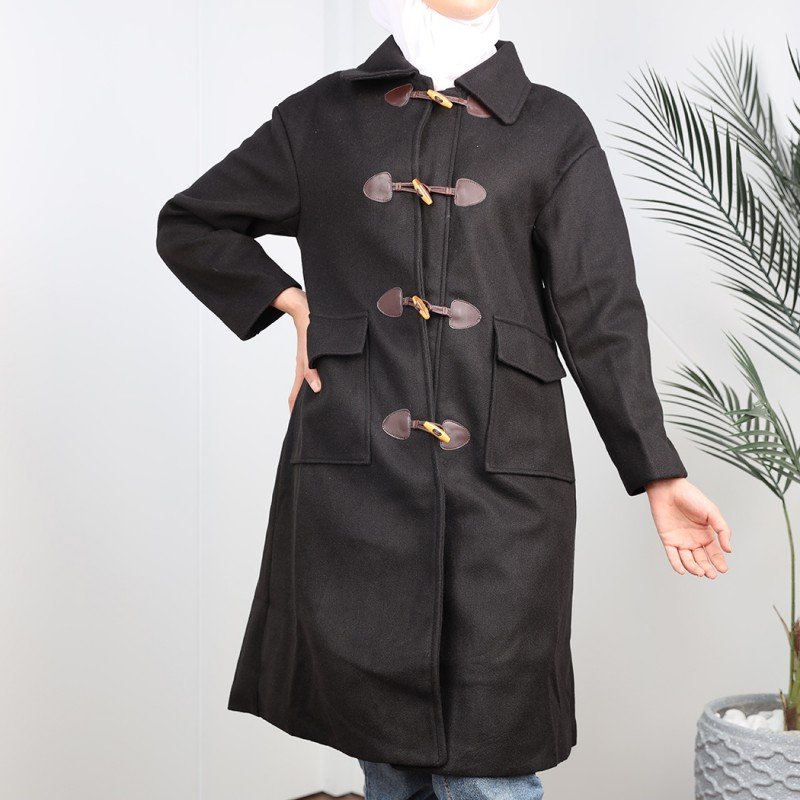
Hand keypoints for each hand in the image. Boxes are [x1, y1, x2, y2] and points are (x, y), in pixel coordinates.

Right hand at [271, 287, 321, 412]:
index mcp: (302, 370)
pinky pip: (316, 375)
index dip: (294, 414)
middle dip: (304, 409)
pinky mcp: (316, 357)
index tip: (298, 428)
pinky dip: (319, 385)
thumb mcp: (311, 349)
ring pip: (310, 386)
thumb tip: (316, 389)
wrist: (306, 307)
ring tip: (321, 410)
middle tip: (312, 424)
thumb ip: (312, 369)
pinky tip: (328, 387)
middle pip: (301, 395)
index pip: (294, 398)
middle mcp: (305, 369)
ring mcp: (310, 363)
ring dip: (313, 398)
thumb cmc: (309, 326)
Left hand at [644, 477, 731, 578]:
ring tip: (700, 572)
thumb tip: (729, 549)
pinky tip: (682, 571)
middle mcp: (694, 540)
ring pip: (688, 560)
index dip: (719, 562)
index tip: (723, 570)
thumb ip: (722, 530)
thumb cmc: (691, 498)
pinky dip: (676, 564)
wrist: (669, 489)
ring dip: (694, 568)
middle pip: (702, 559)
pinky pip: (672, 555)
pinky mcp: (667, 539)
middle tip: (711, 575)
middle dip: (707, 568)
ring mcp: (680, 540)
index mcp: (706, 534)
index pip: (714, 552)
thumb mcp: (712, 512)